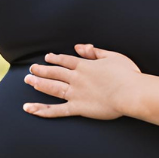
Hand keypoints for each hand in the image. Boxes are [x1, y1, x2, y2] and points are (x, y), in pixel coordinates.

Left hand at [22, 44, 142, 119]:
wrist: (130, 93)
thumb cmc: (127, 75)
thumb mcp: (112, 56)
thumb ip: (94, 51)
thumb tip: (79, 47)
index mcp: (85, 66)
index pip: (65, 60)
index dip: (55, 59)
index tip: (47, 57)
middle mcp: (76, 78)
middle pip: (54, 73)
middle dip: (41, 70)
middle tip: (30, 69)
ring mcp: (75, 93)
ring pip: (52, 88)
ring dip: (38, 84)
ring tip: (28, 81)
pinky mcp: (78, 108)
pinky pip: (56, 110)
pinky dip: (42, 110)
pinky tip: (29, 108)